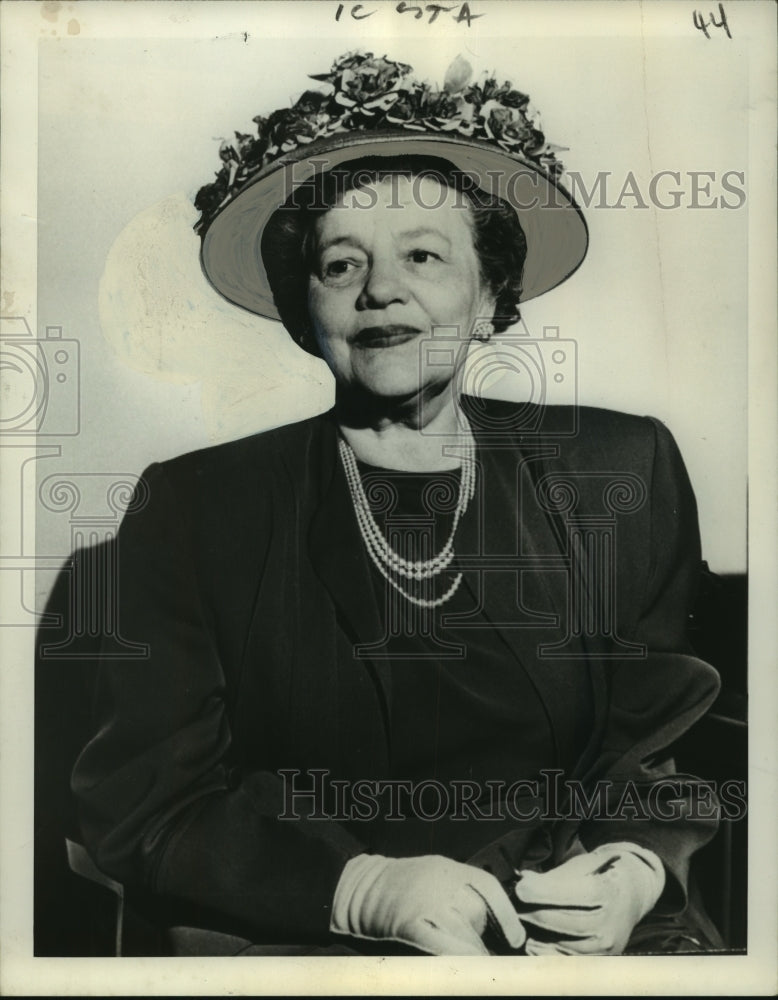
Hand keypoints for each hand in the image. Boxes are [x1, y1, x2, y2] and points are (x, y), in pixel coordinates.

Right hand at [330, 853, 526, 955]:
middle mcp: (440, 882)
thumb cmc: (400, 887)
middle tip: (489, 960)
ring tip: (479, 973)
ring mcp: (425, 902)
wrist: (359, 888)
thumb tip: (489, 924)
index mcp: (448, 869)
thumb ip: (457, 892)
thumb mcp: (431, 875)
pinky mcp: (410, 923)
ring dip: (474, 957)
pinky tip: (461, 971)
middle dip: (484, 941)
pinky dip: (456, 961)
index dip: (506, 914)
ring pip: (464, 936)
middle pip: (477, 917)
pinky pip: (442, 947)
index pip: (488, 886)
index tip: (516, 939)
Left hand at [513, 842, 664, 955]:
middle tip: (514, 903)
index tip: (521, 888)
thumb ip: (553, 876)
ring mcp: (606, 945)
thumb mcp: (581, 867)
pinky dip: (545, 951)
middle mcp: (610, 922)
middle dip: (534, 911)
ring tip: (520, 918)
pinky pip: (567, 960)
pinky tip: (531, 941)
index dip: (544, 892)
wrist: (630, 895)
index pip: (574, 894)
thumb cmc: (599, 876)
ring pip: (562, 942)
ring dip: (536, 931)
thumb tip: (524, 880)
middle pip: (564, 920)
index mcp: (608, 892)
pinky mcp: (599, 959)